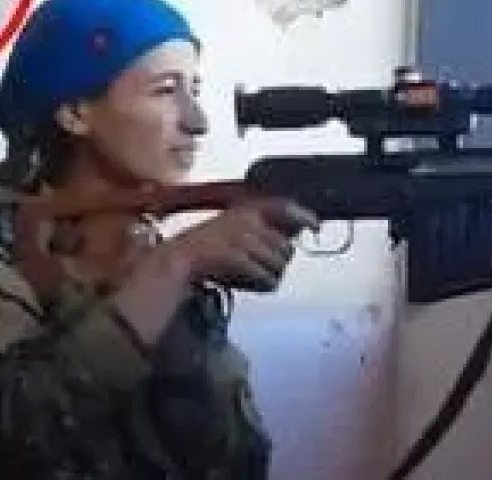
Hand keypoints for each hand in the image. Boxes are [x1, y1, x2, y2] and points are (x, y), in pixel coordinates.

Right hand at [158, 198, 319, 291]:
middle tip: (256, 266)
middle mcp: (248, 221)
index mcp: (246, 211)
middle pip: (285, 248)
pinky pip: (266, 278)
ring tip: (249, 275)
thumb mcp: (233, 227)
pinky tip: (247, 283)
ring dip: (268, 275)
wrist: (176, 261)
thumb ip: (262, 228)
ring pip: (278, 265)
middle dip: (277, 261)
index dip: (303, 215)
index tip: (315, 226)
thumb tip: (297, 229)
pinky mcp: (238, 258)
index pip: (283, 207)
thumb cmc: (205, 249)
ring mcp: (242, 240)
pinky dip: (260, 285)